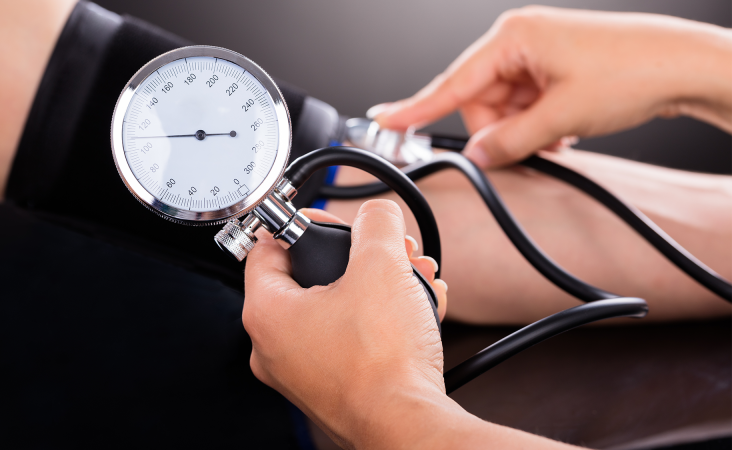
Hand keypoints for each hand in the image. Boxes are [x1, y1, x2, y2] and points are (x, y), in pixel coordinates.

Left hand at [243, 200, 447, 447]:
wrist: (408, 427)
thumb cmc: (382, 361)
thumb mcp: (381, 266)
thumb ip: (376, 223)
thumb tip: (377, 212)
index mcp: (266, 313)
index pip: (267, 248)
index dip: (303, 225)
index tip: (330, 220)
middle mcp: (274, 348)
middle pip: (310, 279)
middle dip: (358, 259)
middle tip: (388, 253)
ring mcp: (302, 374)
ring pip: (336, 310)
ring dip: (377, 288)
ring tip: (413, 280)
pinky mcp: (332, 390)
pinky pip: (350, 340)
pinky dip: (380, 320)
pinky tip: (416, 311)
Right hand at [370, 6, 731, 167]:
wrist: (684, 66)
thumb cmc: (631, 73)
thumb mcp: (560, 116)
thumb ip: (510, 140)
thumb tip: (479, 155)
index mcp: (513, 37)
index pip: (452, 82)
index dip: (416, 108)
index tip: (386, 119)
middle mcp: (520, 39)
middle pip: (480, 100)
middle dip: (500, 130)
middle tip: (527, 145)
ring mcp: (538, 52)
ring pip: (504, 107)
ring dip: (523, 129)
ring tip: (558, 134)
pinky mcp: (554, 65)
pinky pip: (526, 103)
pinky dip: (538, 122)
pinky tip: (563, 127)